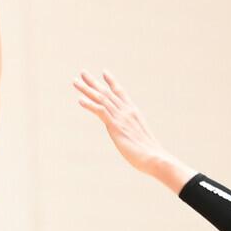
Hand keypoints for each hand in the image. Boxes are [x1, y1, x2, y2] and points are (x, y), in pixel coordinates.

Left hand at [73, 71, 192, 191]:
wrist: (155, 158)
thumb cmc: (150, 154)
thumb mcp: (140, 139)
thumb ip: (133, 134)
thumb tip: (132, 137)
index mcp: (133, 113)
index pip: (120, 93)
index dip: (111, 82)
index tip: (104, 72)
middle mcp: (127, 112)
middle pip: (107, 92)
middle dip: (94, 82)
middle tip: (82, 72)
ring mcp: (121, 118)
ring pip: (101, 99)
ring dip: (87, 89)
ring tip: (75, 81)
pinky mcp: (116, 127)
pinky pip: (101, 112)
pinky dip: (90, 105)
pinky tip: (79, 100)